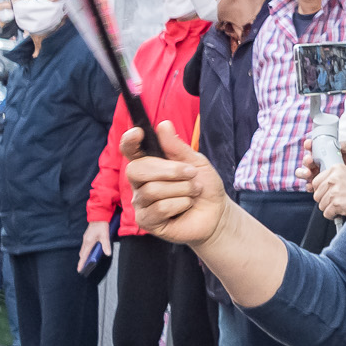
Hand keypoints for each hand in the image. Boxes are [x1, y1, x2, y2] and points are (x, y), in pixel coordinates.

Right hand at [77, 223, 105, 271]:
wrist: (98, 216)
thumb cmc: (101, 225)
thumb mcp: (105, 235)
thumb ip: (106, 245)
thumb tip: (108, 253)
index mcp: (89, 242)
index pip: (84, 255)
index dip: (81, 263)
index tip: (79, 269)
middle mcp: (85, 241)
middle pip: (82, 253)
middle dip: (82, 260)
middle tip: (83, 267)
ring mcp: (86, 238)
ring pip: (83, 250)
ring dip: (84, 256)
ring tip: (86, 262)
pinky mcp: (87, 236)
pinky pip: (85, 246)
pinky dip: (86, 251)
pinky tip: (90, 252)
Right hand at [124, 121, 230, 246]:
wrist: (216, 212)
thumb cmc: (204, 185)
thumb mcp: (196, 162)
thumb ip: (177, 147)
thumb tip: (163, 124)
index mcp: (149, 164)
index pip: (130, 151)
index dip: (129, 141)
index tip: (138, 132)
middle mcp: (139, 183)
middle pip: (137, 170)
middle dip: (170, 170)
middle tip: (191, 173)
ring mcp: (140, 202)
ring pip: (153, 190)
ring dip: (182, 189)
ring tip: (193, 192)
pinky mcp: (145, 221)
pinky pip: (159, 208)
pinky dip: (180, 204)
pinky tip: (186, 206)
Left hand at [302, 140, 345, 219]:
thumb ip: (332, 178)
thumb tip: (314, 185)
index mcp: (336, 168)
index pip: (316, 182)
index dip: (322, 190)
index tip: (331, 192)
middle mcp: (334, 177)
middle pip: (316, 194)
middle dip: (325, 200)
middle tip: (339, 199)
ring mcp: (335, 190)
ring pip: (321, 205)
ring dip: (330, 208)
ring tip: (343, 204)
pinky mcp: (336, 202)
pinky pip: (326, 213)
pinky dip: (334, 215)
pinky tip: (344, 209)